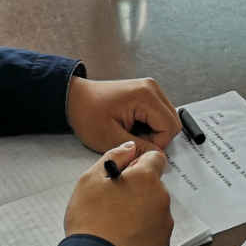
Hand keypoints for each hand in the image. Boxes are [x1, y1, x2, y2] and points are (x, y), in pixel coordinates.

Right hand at [64, 142, 172, 245]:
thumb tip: (128, 148)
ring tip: (116, 223)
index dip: (138, 164)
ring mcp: (164, 223)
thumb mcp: (91, 180)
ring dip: (141, 210)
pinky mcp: (163, 244)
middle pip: (153, 185)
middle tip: (114, 202)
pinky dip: (143, 231)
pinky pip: (154, 230)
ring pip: (154, 208)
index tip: (126, 174)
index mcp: (146, 178)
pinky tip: (123, 237)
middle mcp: (161, 198)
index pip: (155, 158)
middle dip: (138, 189)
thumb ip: (114, 157)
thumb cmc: (91, 223)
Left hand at [66, 75, 181, 155]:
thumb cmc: (86, 113)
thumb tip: (156, 157)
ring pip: (166, 119)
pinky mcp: (145, 93)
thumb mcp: (110, 138)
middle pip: (172, 122)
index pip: (170, 127)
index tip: (139, 148)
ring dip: (153, 132)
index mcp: (146, 96)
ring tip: (131, 134)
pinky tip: (132, 127)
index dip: (157, 144)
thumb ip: (138, 149)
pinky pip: (158, 114)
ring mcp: (149, 89)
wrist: (74, 98)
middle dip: (157, 138)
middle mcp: (151, 88)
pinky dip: (149, 125)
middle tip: (135, 143)